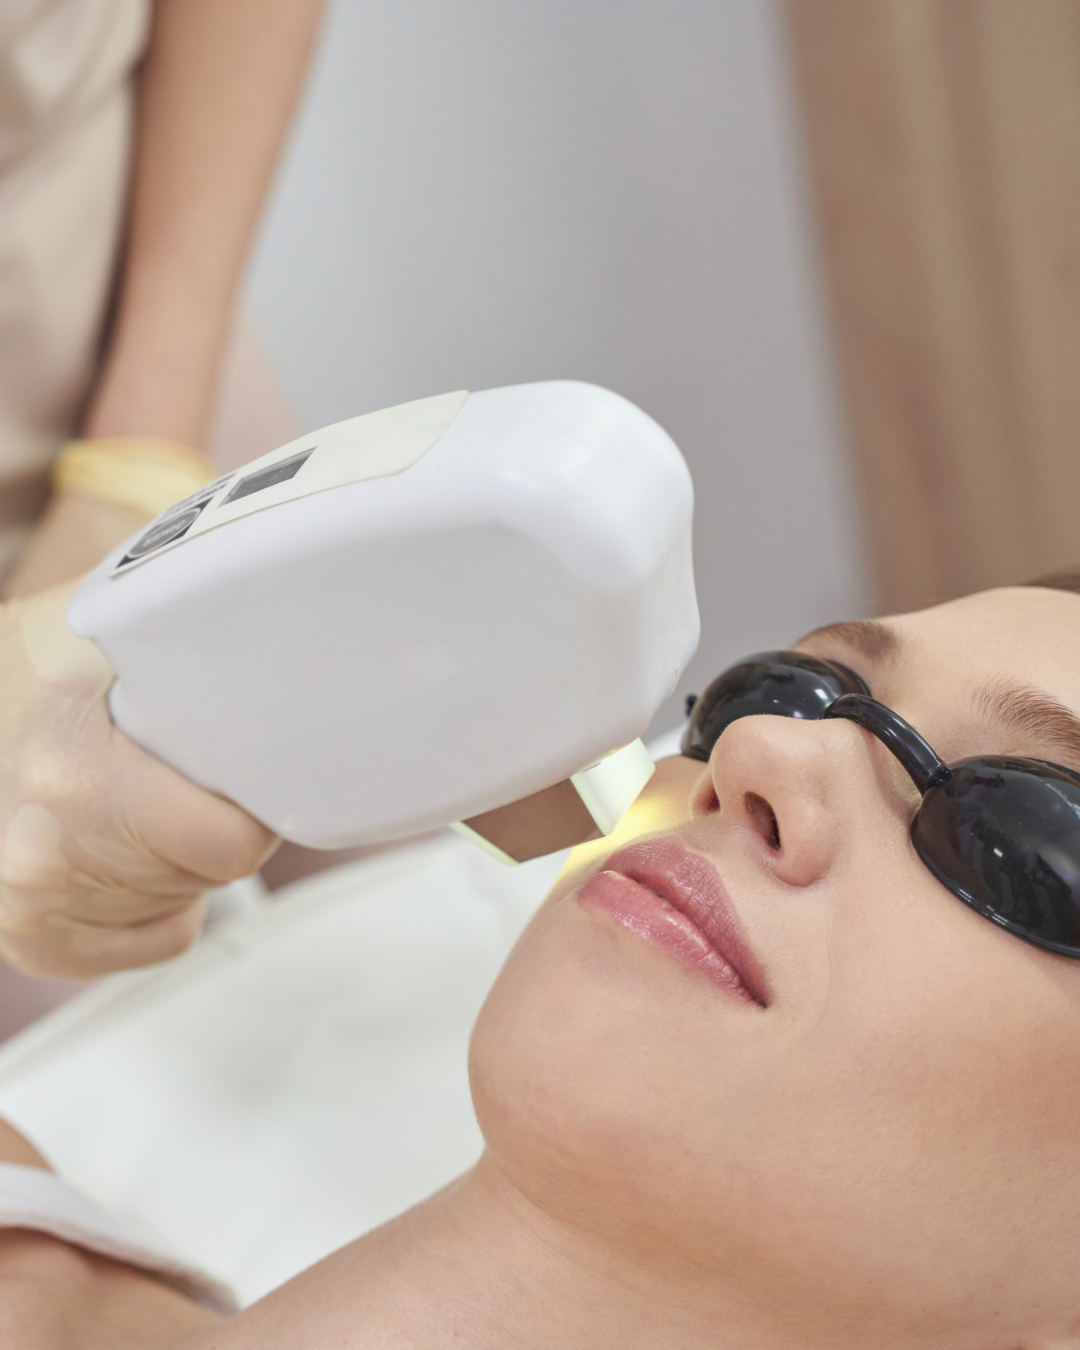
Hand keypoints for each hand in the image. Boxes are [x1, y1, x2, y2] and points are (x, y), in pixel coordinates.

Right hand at [0, 579, 275, 976]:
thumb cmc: (54, 662)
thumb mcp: (128, 634)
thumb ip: (210, 668)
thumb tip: (304, 660)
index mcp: (72, 778)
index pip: (232, 844)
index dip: (254, 801)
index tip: (244, 765)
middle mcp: (39, 856)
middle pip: (208, 874)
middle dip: (210, 820)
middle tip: (172, 765)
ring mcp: (29, 906)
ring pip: (184, 903)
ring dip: (181, 856)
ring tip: (137, 792)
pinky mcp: (30, 938)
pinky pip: (155, 939)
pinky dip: (162, 900)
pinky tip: (131, 840)